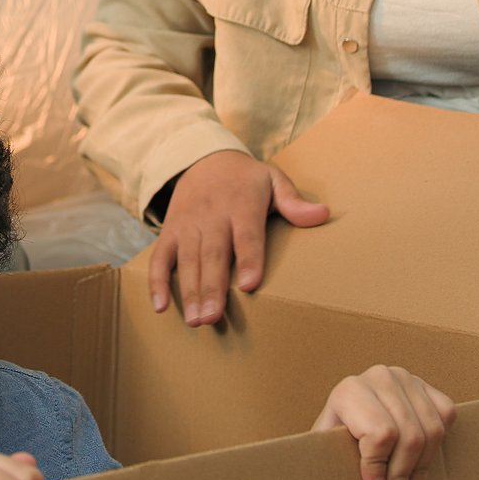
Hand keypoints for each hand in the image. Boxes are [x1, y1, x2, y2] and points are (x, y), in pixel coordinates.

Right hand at [152, 149, 330, 327]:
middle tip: (213, 318)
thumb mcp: (272, 180)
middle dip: (211, 287)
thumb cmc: (245, 179)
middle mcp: (212, 216)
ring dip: (189, 292)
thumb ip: (294, 200)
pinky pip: (160, 257)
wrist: (203, 158)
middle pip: (213, 254)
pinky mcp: (170, 231)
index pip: (247, 234)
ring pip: (187, 260)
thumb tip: (322, 214)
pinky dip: (157, 282)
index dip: (248, 259)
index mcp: (242, 204)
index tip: (250, 284)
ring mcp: (188, 225)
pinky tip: (159, 307)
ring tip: (195, 321)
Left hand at [314, 365, 456, 479]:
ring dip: (423, 470)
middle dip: (403, 476)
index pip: (380, 433)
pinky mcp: (426, 385)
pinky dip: (439, 443)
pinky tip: (424, 463)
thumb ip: (337, 463)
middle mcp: (380, 378)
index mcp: (351, 390)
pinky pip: (446, 415)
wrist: (344, 413)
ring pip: (432, 431)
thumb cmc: (332, 438)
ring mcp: (406, 379)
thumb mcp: (325, 448)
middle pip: (410, 436)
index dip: (379, 466)